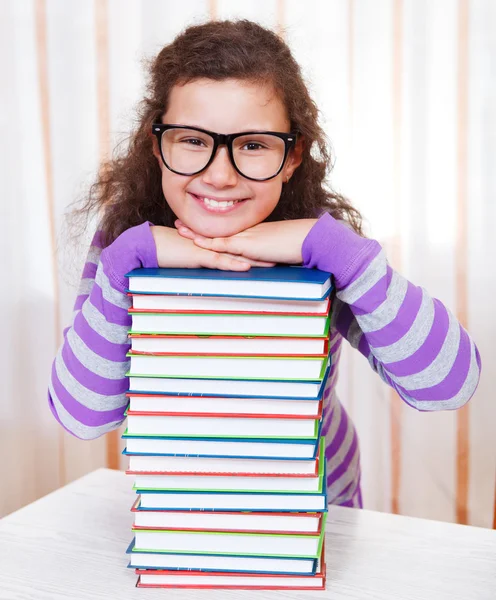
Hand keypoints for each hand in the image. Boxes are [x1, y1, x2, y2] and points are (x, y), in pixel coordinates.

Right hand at [150, 226, 275, 270]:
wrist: (150, 246)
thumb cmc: (170, 251)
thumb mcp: (193, 256)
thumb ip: (207, 258)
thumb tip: (219, 265)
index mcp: (215, 243)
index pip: (241, 246)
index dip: (258, 248)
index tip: (275, 251)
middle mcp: (214, 244)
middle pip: (244, 248)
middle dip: (263, 253)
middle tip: (282, 256)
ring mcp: (207, 249)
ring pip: (235, 254)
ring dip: (254, 259)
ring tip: (272, 264)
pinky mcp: (198, 256)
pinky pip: (218, 261)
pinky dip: (232, 264)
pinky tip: (245, 267)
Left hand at [174, 219, 317, 264]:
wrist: (306, 239)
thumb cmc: (296, 245)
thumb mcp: (276, 248)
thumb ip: (266, 253)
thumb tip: (262, 260)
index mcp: (252, 232)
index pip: (227, 229)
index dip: (211, 227)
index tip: (197, 224)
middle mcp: (246, 232)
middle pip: (216, 229)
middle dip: (197, 227)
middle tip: (179, 223)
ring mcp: (246, 237)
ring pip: (216, 235)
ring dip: (197, 234)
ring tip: (180, 230)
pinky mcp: (248, 245)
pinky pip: (225, 245)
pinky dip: (210, 244)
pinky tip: (198, 243)